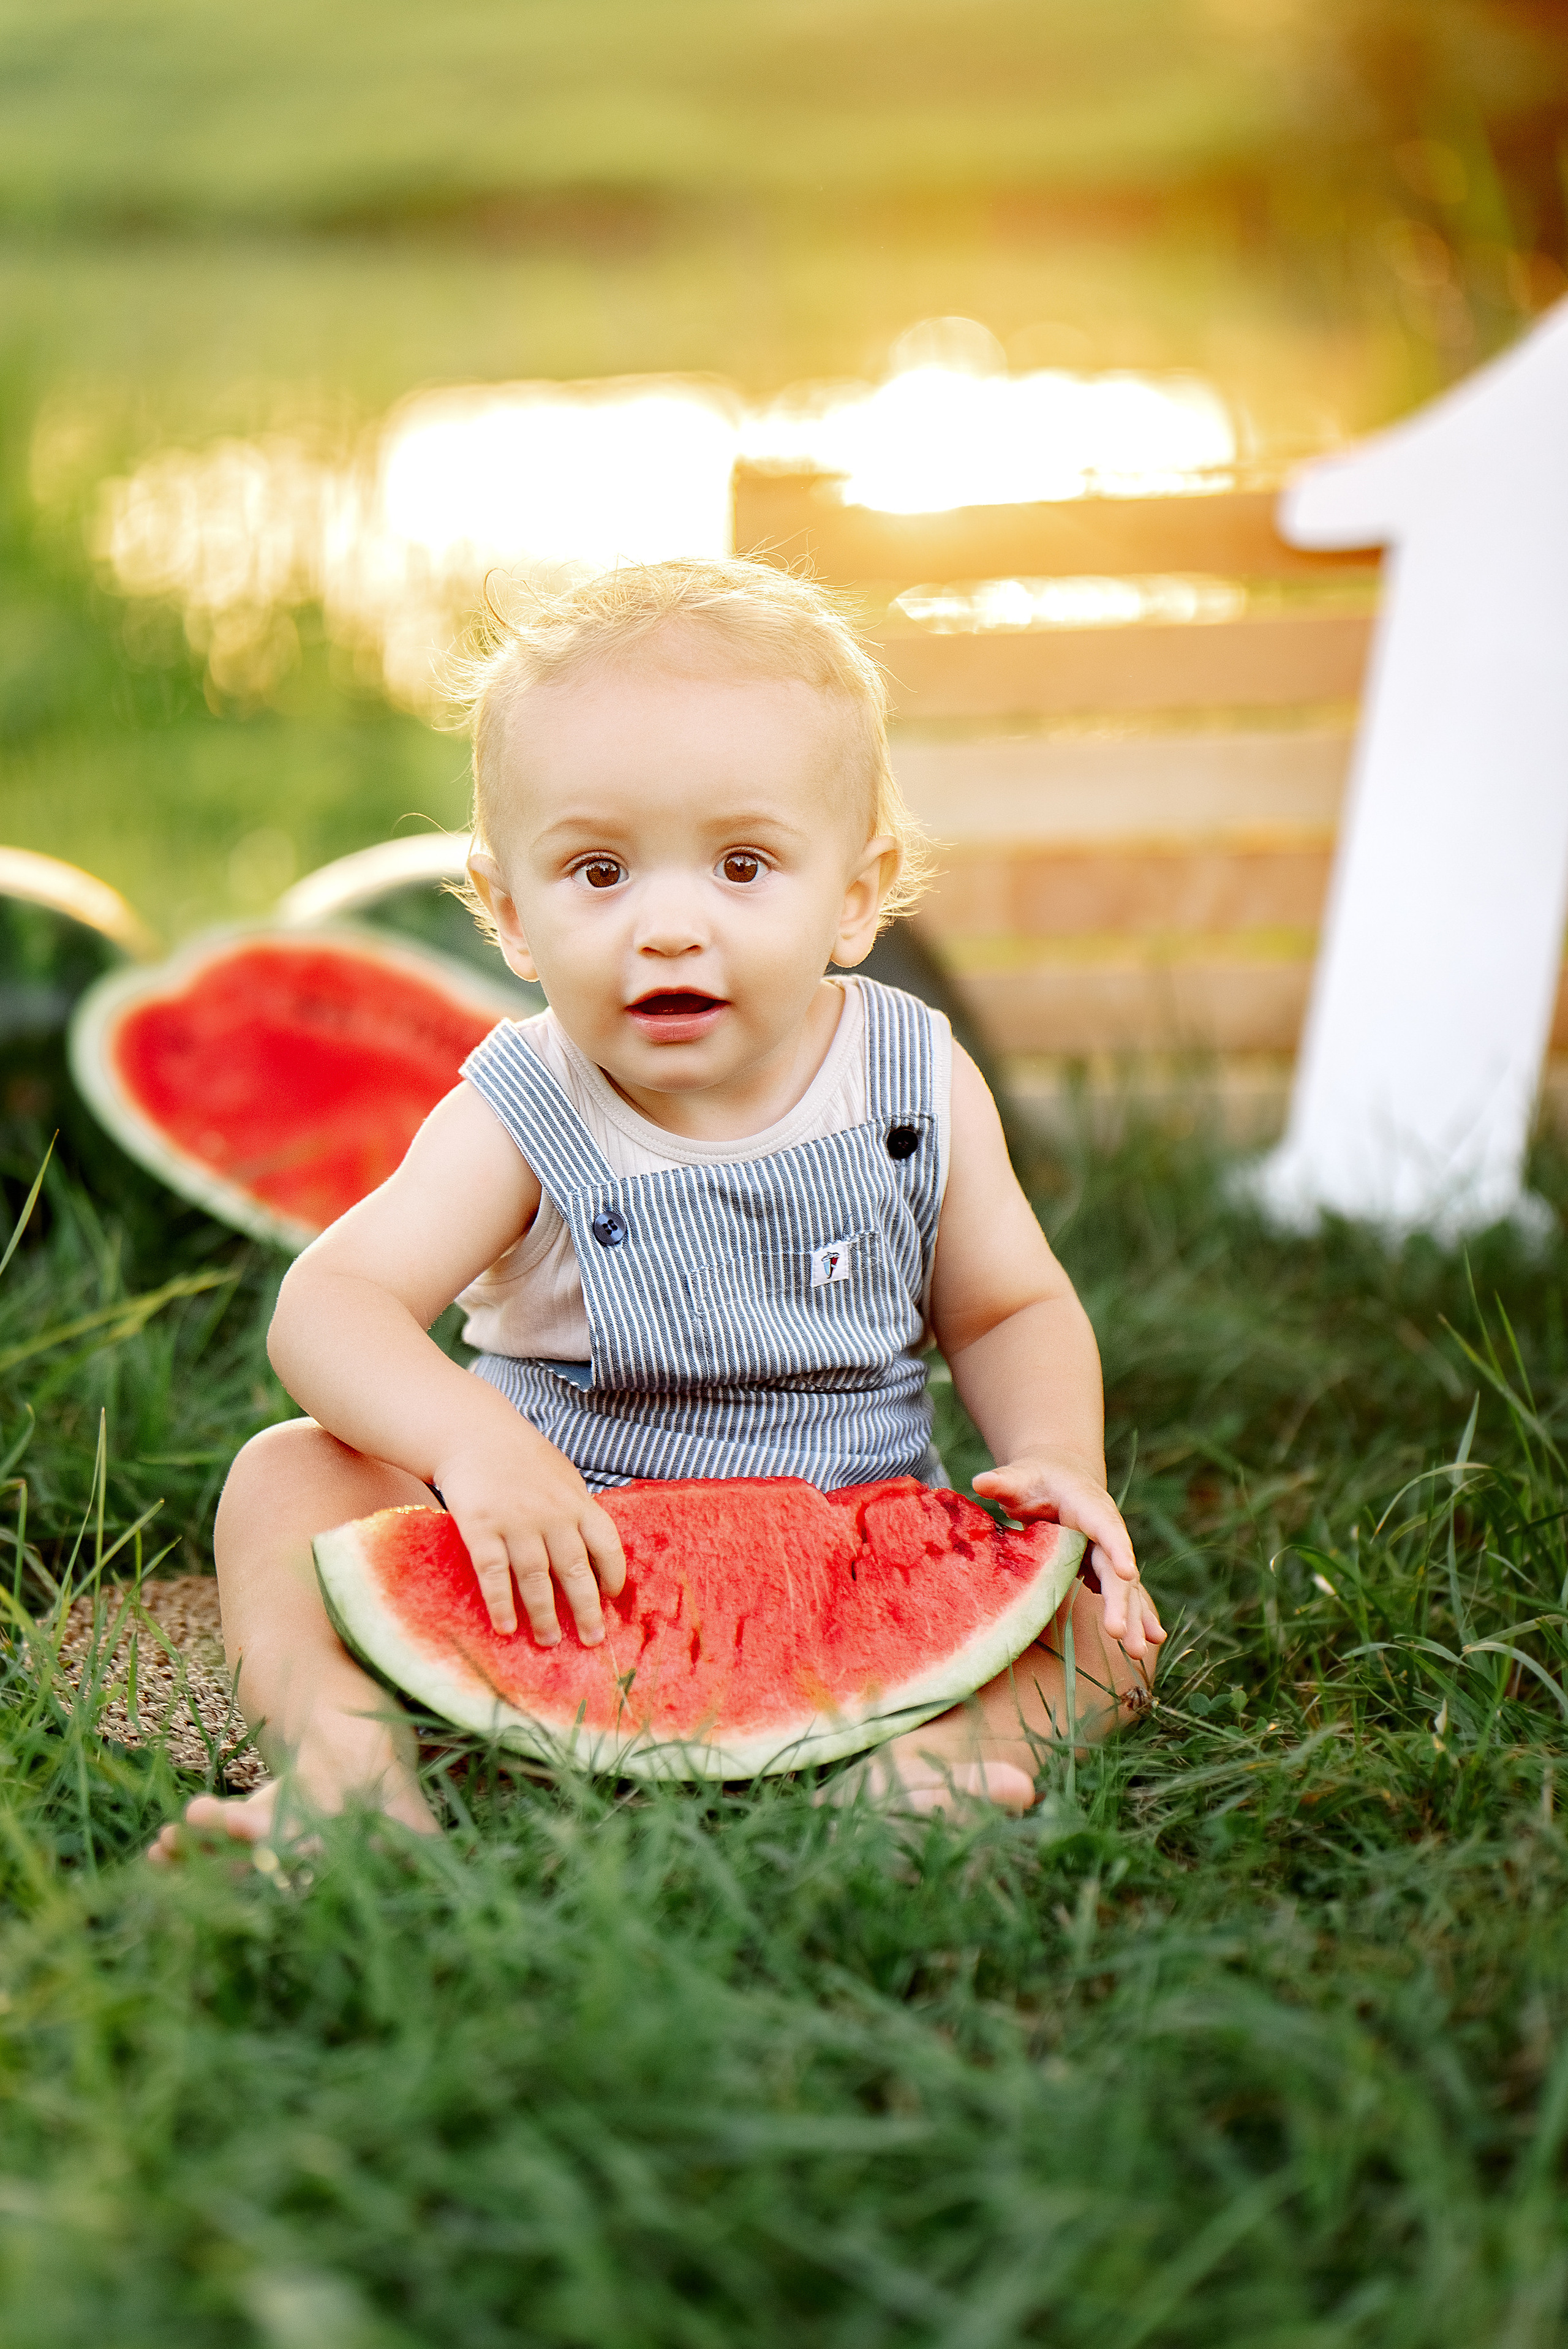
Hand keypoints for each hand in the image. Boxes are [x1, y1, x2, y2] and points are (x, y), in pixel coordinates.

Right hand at [432, 1428, 625, 1645]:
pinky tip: (507, 1627)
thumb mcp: (563, 1477)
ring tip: (550, 1642)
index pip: (606, 1544)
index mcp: (577, 1502)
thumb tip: (596, 1552)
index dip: (612, 1575)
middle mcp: (551, 1515)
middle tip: (593, 1639)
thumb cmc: (523, 1458)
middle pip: (575, 1570)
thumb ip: (578, 1511)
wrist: (474, 1434)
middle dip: (586, 1609)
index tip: (612, 1598)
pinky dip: (501, 1603)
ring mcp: (516, 1523)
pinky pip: (494, 1574)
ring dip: (544, 1615)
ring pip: (536, 1579)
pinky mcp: (481, 1528)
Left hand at [972, 1453, 1164, 1662]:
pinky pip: (1122, 1594)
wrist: (1061, 1478)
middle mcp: (1107, 1531)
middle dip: (1120, 1601)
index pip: (1106, 1527)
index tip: (1126, 1572)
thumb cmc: (1037, 1479)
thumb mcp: (1020, 1478)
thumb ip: (1003, 1482)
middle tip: (1119, 1633)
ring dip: (1132, 1618)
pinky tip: (1150, 1643)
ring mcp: (1108, 1553)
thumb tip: (980, 1482)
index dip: (1117, 1548)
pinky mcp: (1104, 1570)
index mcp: (1089, 1506)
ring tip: (1137, 1652)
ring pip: (1123, 1587)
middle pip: (1116, 1567)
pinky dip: (1137, 1616)